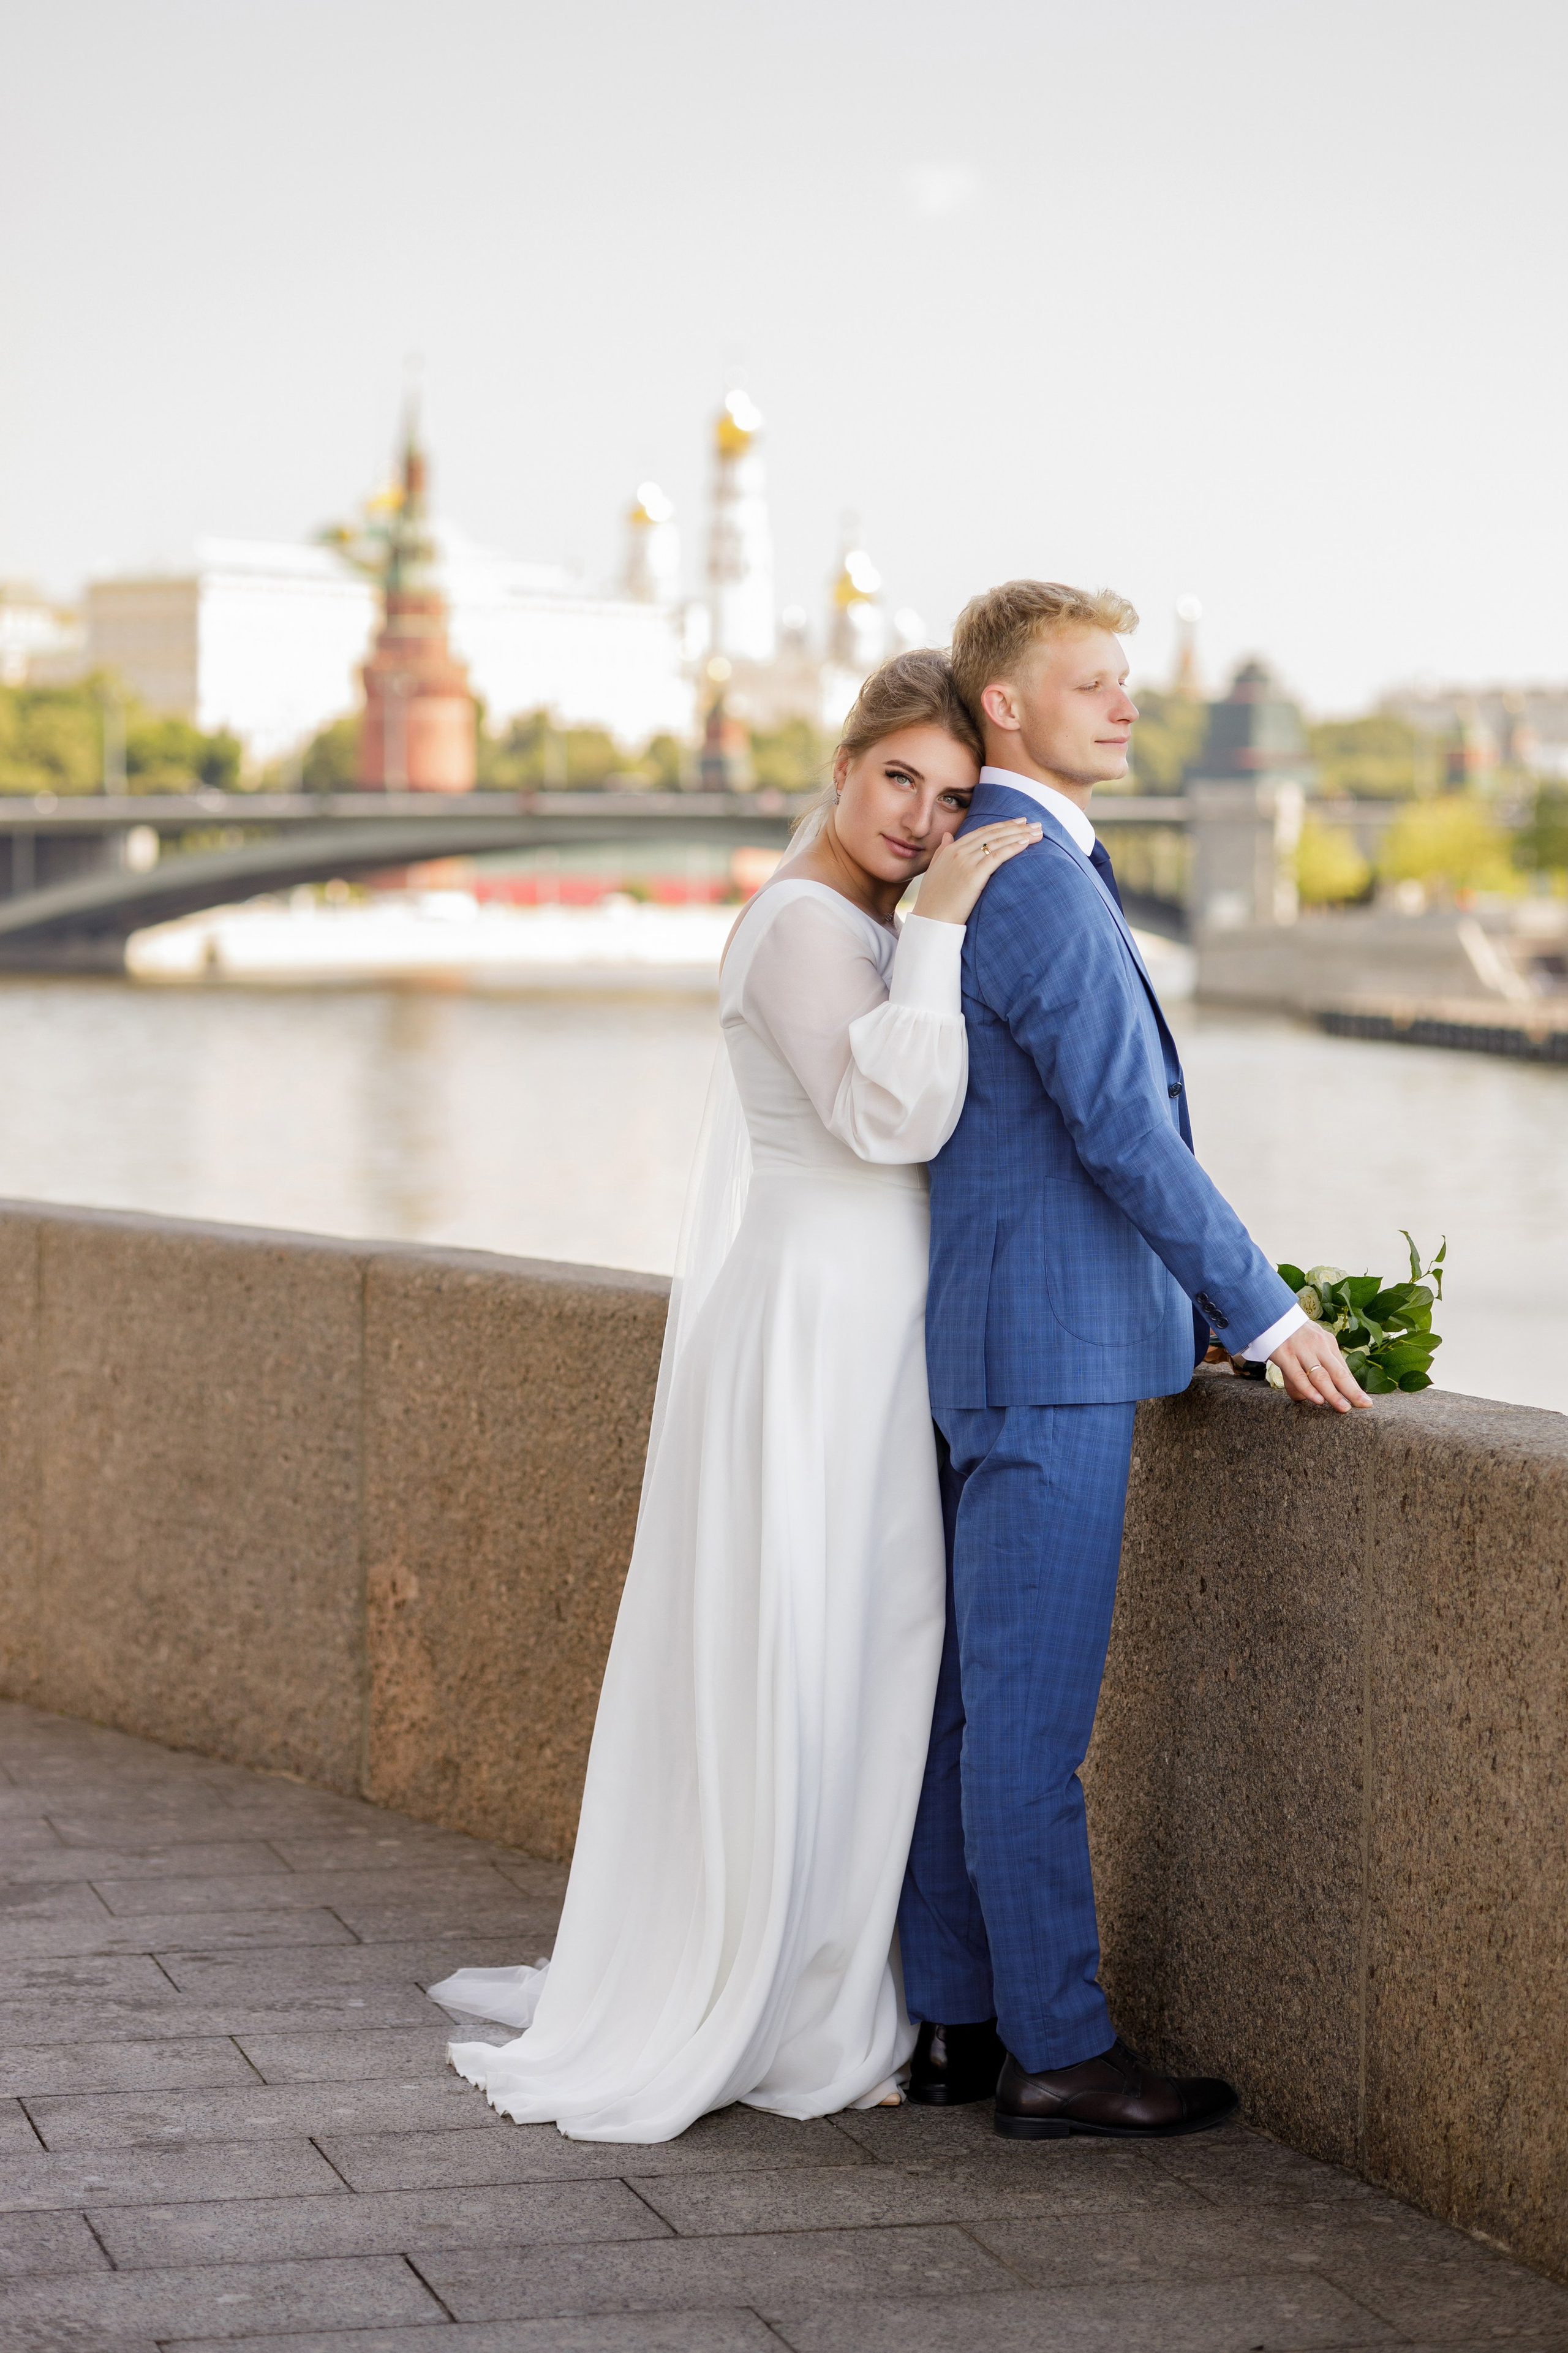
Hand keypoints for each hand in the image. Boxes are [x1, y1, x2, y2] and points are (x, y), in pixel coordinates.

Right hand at [916, 821, 1042, 924]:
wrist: (930, 920)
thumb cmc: (933, 901)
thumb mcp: (934, 871)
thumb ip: (942, 851)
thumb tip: (947, 836)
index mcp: (950, 850)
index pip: (982, 831)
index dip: (1002, 825)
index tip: (1018, 822)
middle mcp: (958, 852)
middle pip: (993, 833)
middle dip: (1016, 827)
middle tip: (1035, 823)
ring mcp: (966, 863)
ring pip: (998, 842)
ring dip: (1020, 835)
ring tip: (1038, 832)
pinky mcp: (974, 876)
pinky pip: (997, 856)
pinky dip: (1013, 848)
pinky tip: (1026, 844)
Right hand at [1268, 1323, 1370, 1410]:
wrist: (1271, 1313)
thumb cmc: (1294, 1334)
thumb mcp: (1313, 1342)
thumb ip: (1321, 1362)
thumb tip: (1326, 1390)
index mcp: (1328, 1343)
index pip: (1344, 1370)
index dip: (1355, 1387)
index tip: (1366, 1402)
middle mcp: (1318, 1346)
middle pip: (1338, 1372)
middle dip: (1352, 1391)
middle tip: (1363, 1405)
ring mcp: (1301, 1350)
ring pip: (1320, 1376)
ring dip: (1333, 1394)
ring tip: (1343, 1408)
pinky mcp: (1284, 1355)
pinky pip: (1298, 1375)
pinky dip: (1309, 1389)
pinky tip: (1318, 1400)